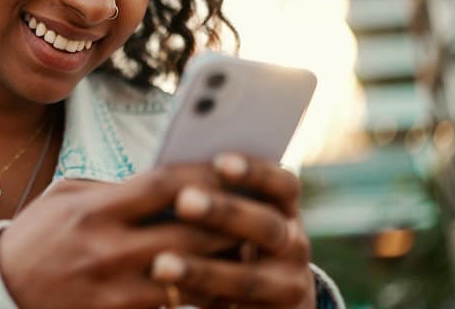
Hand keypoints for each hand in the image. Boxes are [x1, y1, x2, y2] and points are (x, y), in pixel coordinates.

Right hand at [0, 165, 238, 308]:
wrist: (0, 294)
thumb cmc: (36, 237)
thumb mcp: (66, 198)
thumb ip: (114, 189)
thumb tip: (165, 180)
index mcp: (95, 211)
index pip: (164, 185)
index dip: (204, 173)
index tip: (232, 166)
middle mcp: (108, 251)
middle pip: (189, 232)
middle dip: (228, 218)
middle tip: (257, 206)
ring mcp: (115, 291)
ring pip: (190, 276)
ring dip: (222, 261)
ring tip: (246, 245)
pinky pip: (172, 308)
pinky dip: (196, 294)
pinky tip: (215, 282)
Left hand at [150, 153, 315, 307]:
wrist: (258, 305)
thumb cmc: (227, 246)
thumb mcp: (229, 223)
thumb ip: (209, 198)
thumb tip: (161, 174)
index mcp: (283, 211)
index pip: (283, 185)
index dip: (256, 172)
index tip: (220, 161)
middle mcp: (294, 247)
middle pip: (267, 226)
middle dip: (226, 213)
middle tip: (184, 201)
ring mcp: (288, 287)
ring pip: (249, 279)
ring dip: (203, 271)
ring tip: (161, 264)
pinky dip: (203, 300)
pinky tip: (170, 294)